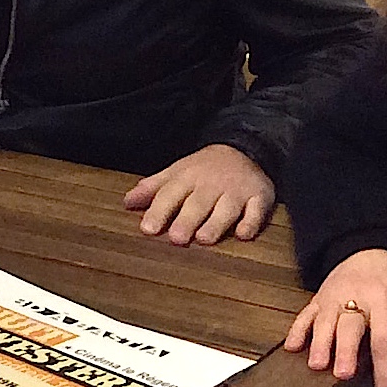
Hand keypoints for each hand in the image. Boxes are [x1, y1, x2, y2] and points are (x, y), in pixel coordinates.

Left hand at [124, 143, 275, 245]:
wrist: (245, 147)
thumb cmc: (205, 168)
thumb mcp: (177, 172)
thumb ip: (153, 188)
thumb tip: (127, 203)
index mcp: (188, 177)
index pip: (170, 194)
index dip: (158, 211)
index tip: (148, 229)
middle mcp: (212, 184)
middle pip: (198, 203)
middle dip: (187, 220)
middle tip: (176, 239)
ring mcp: (237, 191)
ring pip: (226, 208)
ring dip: (216, 223)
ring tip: (204, 239)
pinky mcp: (260, 196)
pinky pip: (257, 210)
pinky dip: (252, 222)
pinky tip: (244, 234)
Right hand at [285, 248, 386, 386]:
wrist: (368, 249)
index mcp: (386, 302)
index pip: (385, 341)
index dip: (385, 373)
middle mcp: (358, 299)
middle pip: (350, 328)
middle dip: (346, 352)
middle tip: (343, 375)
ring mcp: (334, 297)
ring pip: (325, 321)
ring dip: (320, 344)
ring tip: (316, 365)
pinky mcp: (319, 298)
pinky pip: (305, 314)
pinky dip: (298, 330)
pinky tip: (293, 347)